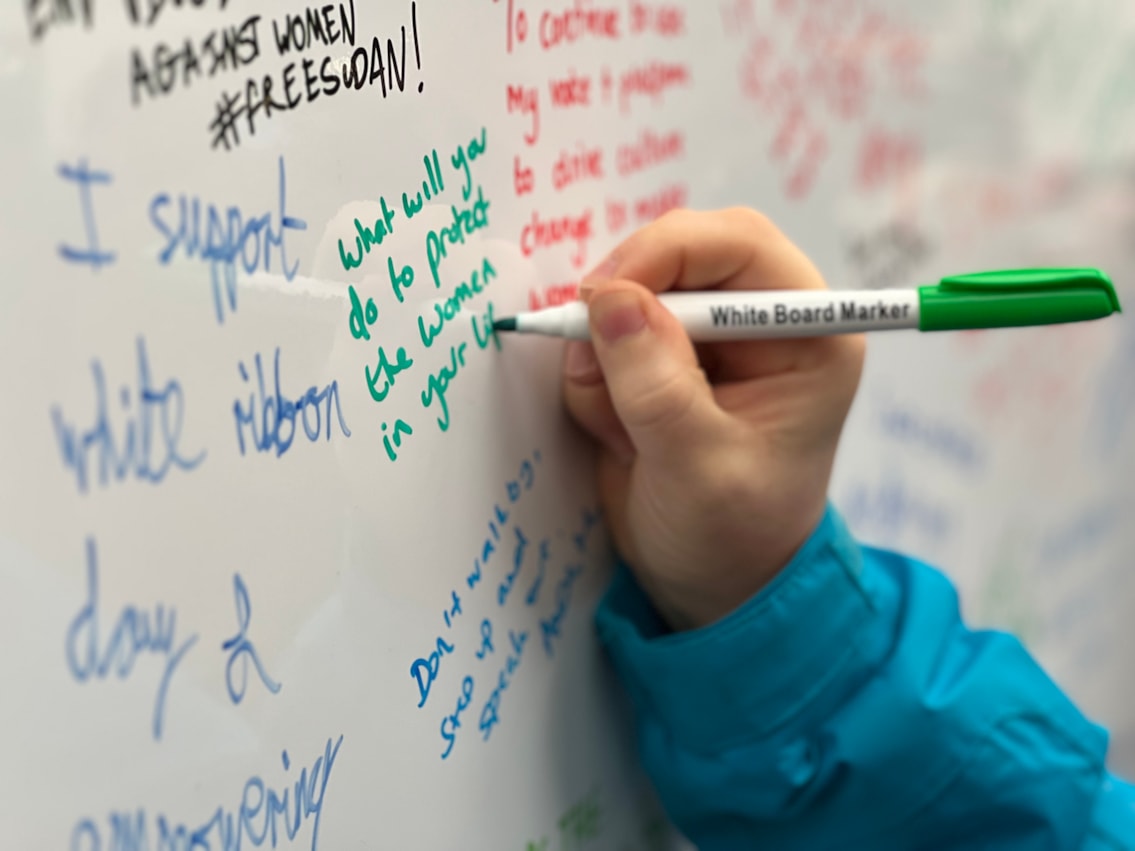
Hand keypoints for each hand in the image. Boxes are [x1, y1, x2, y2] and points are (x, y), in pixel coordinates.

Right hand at [563, 209, 864, 630]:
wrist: (709, 586)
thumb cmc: (731, 536)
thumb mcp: (697, 467)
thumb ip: (656, 384)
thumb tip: (610, 299)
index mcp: (806, 335)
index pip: (740, 244)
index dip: (668, 252)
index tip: (605, 294)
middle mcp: (759, 323)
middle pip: (680, 252)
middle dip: (626, 302)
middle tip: (592, 359)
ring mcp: (705, 340)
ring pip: (630, 295)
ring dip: (603, 356)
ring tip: (623, 434)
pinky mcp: (660, 360)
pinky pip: (604, 336)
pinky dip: (592, 379)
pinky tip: (618, 439)